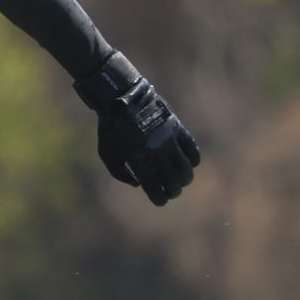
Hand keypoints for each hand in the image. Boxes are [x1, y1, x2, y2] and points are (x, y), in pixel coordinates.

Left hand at [74, 53, 199, 205]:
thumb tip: (138, 184)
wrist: (122, 98)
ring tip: (181, 181)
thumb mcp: (107, 153)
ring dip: (185, 179)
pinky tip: (189, 163)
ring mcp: (169, 140)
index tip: (160, 200)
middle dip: (173, 191)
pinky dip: (193, 160)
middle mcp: (157, 153)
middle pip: (173, 182)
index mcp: (139, 161)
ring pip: (186, 169)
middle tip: (171, 192)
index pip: (155, 189)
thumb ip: (120, 173)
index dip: (159, 199)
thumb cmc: (110, 129)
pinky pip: (192, 150)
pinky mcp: (178, 129)